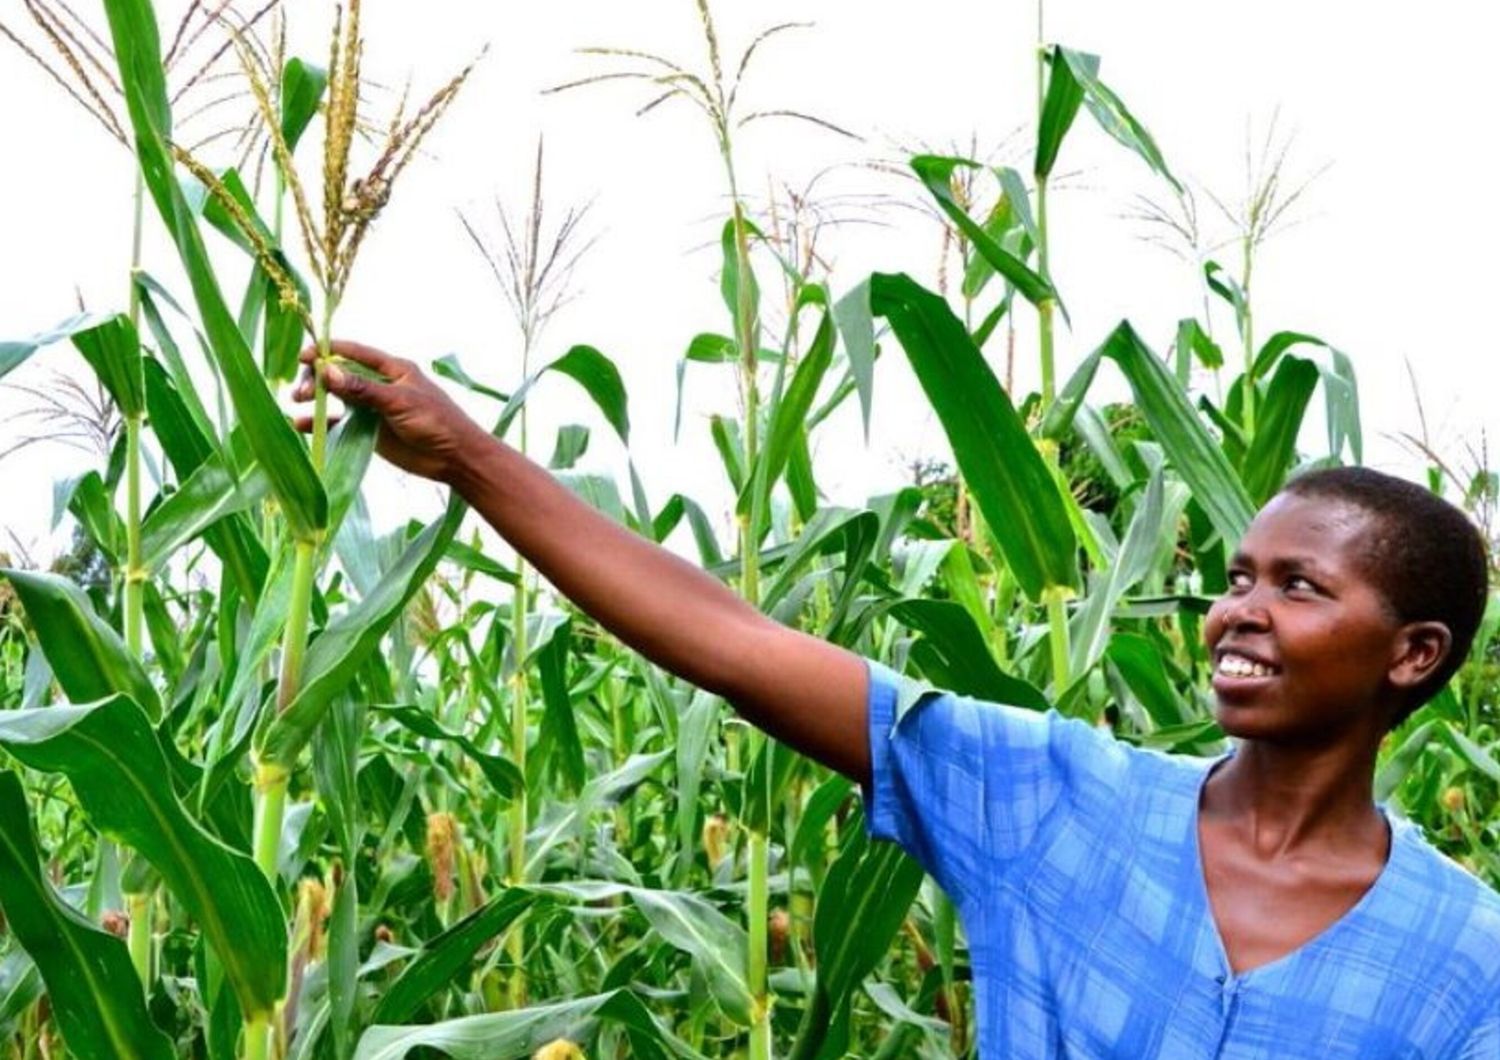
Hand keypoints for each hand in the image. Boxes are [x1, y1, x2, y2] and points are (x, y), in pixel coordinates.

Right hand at [293, 341, 488, 483]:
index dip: (327, 352)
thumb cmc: (436, 422)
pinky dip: (322, 424)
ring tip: (297, 403)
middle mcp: (380, 385)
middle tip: (303, 393)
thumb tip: (326, 371)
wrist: (455, 458)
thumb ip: (363, 389)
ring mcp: (373, 409)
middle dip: (318, 379)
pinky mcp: (370, 431)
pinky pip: (341, 424)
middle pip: (340, 374)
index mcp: (393, 369)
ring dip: (317, 399)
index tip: (304, 356)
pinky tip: (303, 426)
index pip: (354, 353)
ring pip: (337, 398)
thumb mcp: (399, 402)